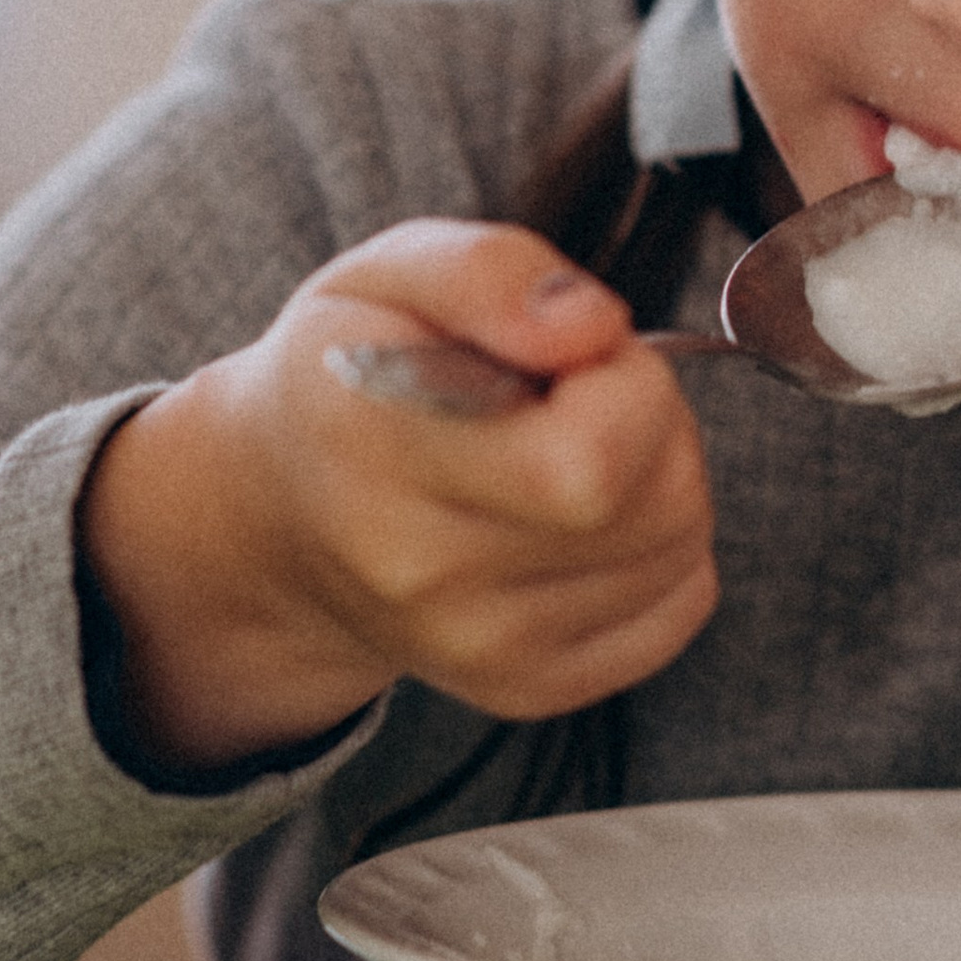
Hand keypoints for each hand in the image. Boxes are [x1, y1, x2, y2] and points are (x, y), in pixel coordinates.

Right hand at [79, 223, 717, 772]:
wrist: (280, 515)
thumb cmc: (349, 375)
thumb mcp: (390, 273)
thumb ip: (490, 272)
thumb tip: (589, 327)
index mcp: (376, 451)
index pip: (588, 462)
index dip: (622, 381)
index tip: (570, 353)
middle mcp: (422, 575)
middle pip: (657, 502)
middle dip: (651, 417)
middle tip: (573, 393)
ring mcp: (478, 649)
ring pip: (681, 548)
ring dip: (662, 476)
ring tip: (571, 446)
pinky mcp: (527, 688)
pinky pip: (681, 604)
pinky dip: (665, 546)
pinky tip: (588, 514)